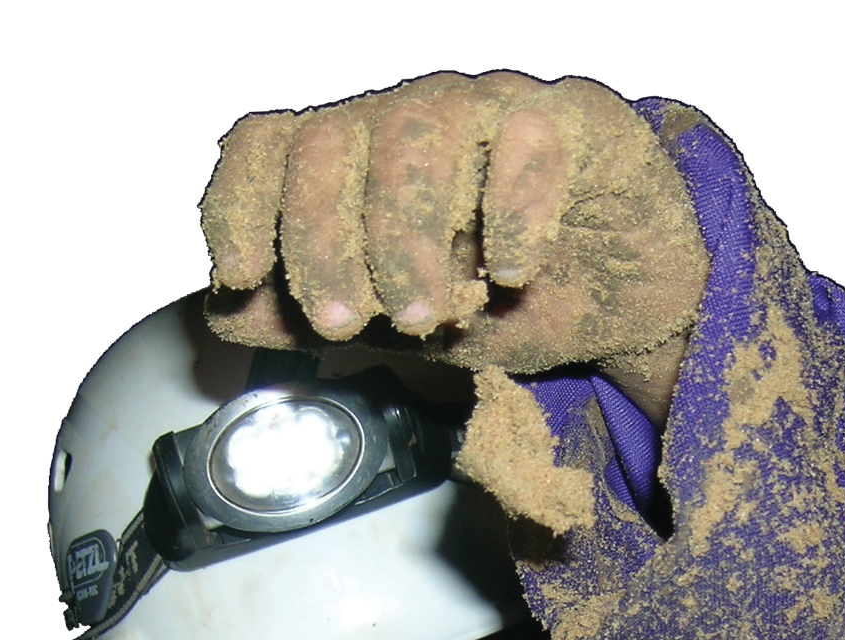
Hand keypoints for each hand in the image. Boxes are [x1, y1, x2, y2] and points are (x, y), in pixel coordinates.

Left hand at [201, 74, 707, 418]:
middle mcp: (415, 120)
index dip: (240, 203)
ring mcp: (493, 109)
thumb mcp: (397, 324)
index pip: (270, 143)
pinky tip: (511, 274)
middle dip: (325, 242)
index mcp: (359, 159)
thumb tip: (215, 311)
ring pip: (419, 131)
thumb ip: (313, 314)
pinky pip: (527, 139)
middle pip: (333, 140)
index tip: (240, 275)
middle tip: (348, 323)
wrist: (628, 305)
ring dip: (408, 236)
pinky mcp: (576, 121)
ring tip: (429, 314)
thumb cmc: (506, 298)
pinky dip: (508, 213)